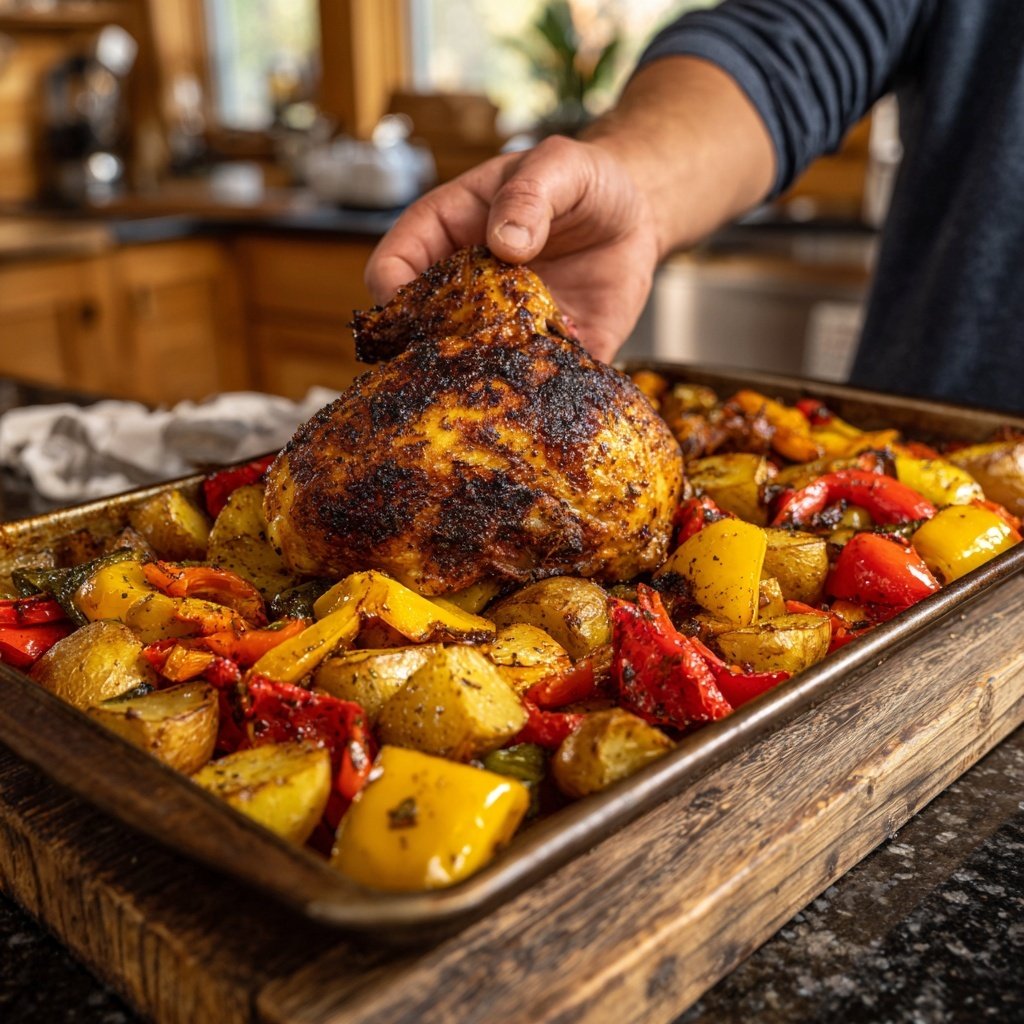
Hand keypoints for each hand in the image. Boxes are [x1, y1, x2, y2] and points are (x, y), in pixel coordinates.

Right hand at [364, 135, 659, 362]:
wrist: (633, 213)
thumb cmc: (581, 181)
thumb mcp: (558, 167)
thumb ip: (529, 196)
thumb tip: (504, 242)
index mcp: (445, 236)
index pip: (392, 268)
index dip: (392, 294)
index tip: (412, 314)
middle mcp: (464, 291)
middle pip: (423, 332)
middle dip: (436, 349)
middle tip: (469, 351)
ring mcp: (500, 329)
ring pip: (471, 369)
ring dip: (486, 377)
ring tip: (517, 368)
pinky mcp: (545, 357)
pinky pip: (532, 386)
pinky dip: (539, 392)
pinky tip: (561, 378)